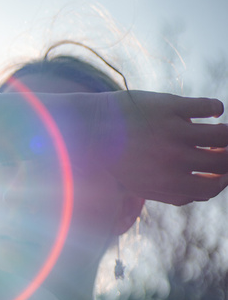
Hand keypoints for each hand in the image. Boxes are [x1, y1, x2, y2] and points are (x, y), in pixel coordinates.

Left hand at [96, 91, 227, 204]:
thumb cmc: (116, 158)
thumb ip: (173, 193)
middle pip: (222, 162)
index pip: (211, 188)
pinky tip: (215, 110)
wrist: (87, 128)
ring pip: (222, 135)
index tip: (225, 171)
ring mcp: (172, 131)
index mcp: (166, 183)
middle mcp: (173, 160)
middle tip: (225, 148)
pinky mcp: (169, 106)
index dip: (224, 180)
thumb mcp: (141, 185)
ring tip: (223, 130)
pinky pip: (207, 106)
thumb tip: (206, 192)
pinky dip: (216, 108)